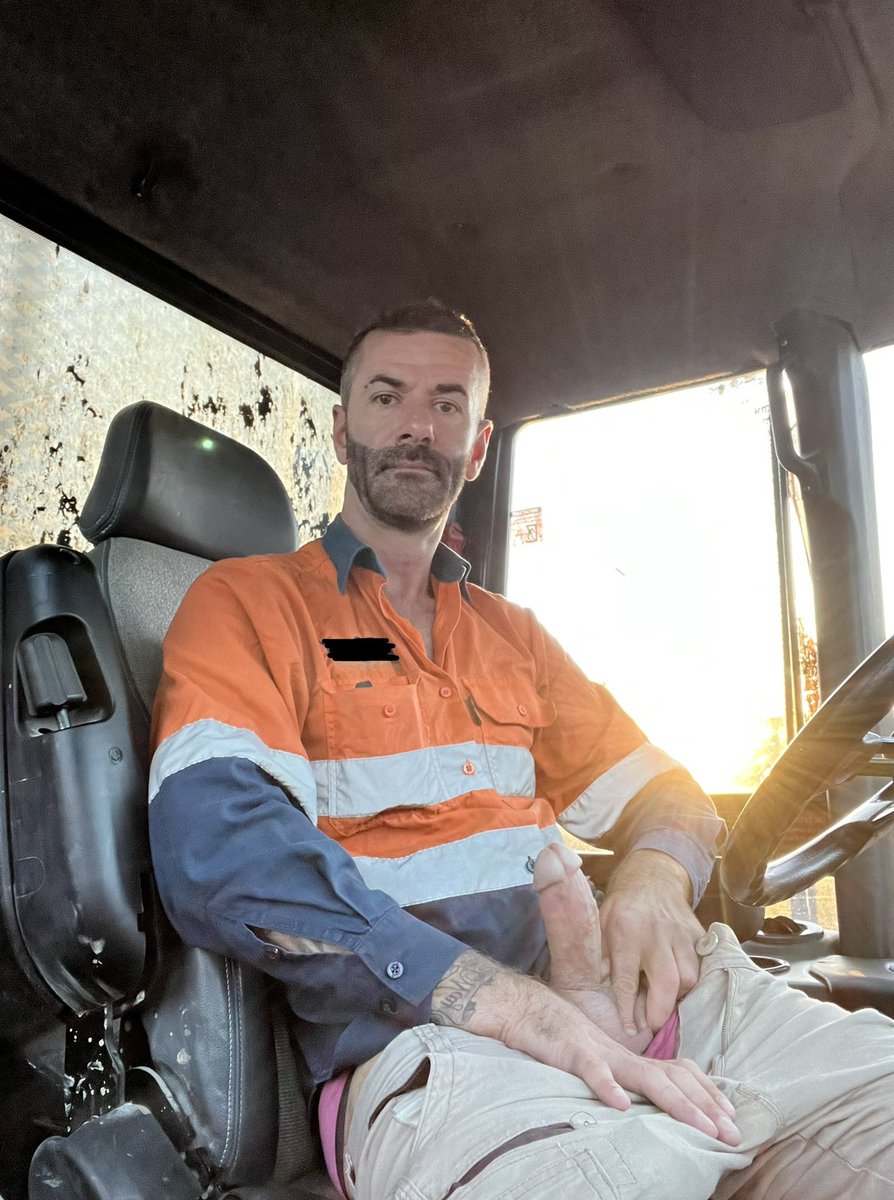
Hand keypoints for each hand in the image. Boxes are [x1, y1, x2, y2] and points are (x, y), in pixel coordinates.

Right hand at [431, 950, 738, 1144]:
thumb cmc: (560, 1039)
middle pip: (673, 1078)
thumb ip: (623, 1078)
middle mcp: (622, 1054)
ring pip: (644, 1077)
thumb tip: (647, 1104)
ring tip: (700, 1124)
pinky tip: (621, 1106)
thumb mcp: (598, 1062)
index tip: (731, 1118)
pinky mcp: (571, 1051)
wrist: (524, 1009)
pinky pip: (591, 1070)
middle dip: (705, 1106)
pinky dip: (607, 1087)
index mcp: (630, 1057)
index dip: (707, 1094)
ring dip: (676, 1101)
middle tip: (731, 1132)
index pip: (680, 1073)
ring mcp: (599, 1051)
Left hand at [600, 849, 704, 1035]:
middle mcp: (656, 934)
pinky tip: (682, 987)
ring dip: (678, 995)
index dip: (629, 1009)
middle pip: (666, 980)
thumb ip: (601, 954)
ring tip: (666, 999)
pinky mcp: (699, 935)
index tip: (631, 1029)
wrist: (652, 880)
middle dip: (661, 1009)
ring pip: (689, 976)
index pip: (627, 979)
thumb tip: (602, 984)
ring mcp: (681, 934)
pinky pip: (703, 967)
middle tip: (654, 1025)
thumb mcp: (601, 924)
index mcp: (626, 932)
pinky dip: (695, 982)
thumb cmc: (623, 908)